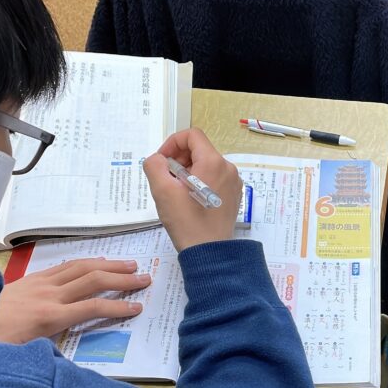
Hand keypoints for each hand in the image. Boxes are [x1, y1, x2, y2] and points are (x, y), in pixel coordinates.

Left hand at [0, 258, 151, 343]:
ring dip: (107, 264)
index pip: (93, 307)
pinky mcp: (31, 278)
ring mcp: (39, 283)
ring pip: (80, 267)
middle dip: (121, 278)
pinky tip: (96, 262)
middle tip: (145, 277)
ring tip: (129, 264)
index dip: (118, 306)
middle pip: (92, 280)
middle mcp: (48, 295)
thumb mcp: (21, 358)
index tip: (138, 307)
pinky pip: (63, 265)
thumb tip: (69, 363)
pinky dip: (85, 262)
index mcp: (48, 317)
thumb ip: (47, 356)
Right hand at [143, 128, 242, 251]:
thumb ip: (154, 165)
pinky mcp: (233, 195)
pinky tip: (189, 200)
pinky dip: (199, 182)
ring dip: (188, 171)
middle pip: (199, 149)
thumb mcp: (162, 191)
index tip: (162, 161)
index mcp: (213, 162)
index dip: (172, 143)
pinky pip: (214, 178)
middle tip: (167, 179)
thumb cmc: (188, 223)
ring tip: (176, 192)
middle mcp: (227, 168)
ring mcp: (233, 182)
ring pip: (206, 164)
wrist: (209, 251)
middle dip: (179, 159)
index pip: (192, 135)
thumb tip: (157, 159)